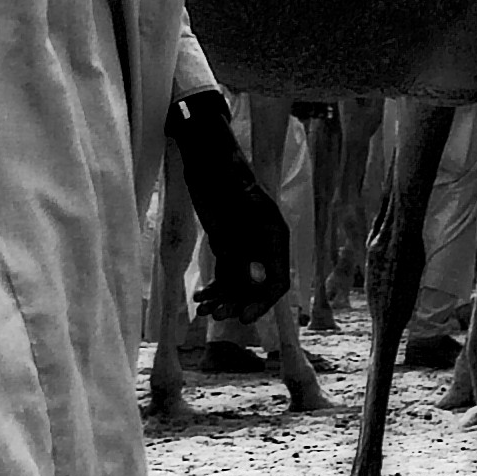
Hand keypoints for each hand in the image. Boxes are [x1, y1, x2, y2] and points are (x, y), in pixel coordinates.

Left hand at [172, 92, 294, 322]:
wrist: (205, 157)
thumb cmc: (221, 180)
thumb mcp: (228, 217)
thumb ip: (239, 249)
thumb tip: (251, 282)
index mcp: (273, 235)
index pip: (277, 279)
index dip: (263, 302)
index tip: (243, 318)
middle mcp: (264, 243)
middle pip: (257, 285)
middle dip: (237, 302)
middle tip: (214, 315)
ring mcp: (246, 243)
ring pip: (239, 282)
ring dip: (222, 298)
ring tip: (202, 310)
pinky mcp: (229, 241)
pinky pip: (226, 272)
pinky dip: (214, 286)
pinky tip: (198, 298)